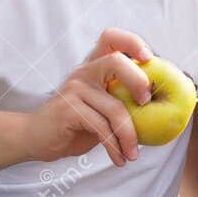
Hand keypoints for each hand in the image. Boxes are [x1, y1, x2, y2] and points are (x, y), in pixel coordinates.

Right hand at [27, 29, 154, 167]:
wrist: (35, 138)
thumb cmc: (75, 124)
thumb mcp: (101, 109)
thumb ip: (122, 101)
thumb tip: (162, 106)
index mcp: (94, 66)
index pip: (111, 37)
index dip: (132, 42)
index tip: (149, 58)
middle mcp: (84, 72)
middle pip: (116, 61)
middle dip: (138, 81)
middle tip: (147, 103)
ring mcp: (75, 89)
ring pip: (114, 107)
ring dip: (129, 135)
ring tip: (133, 154)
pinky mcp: (68, 109)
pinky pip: (101, 128)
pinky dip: (115, 147)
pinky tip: (119, 159)